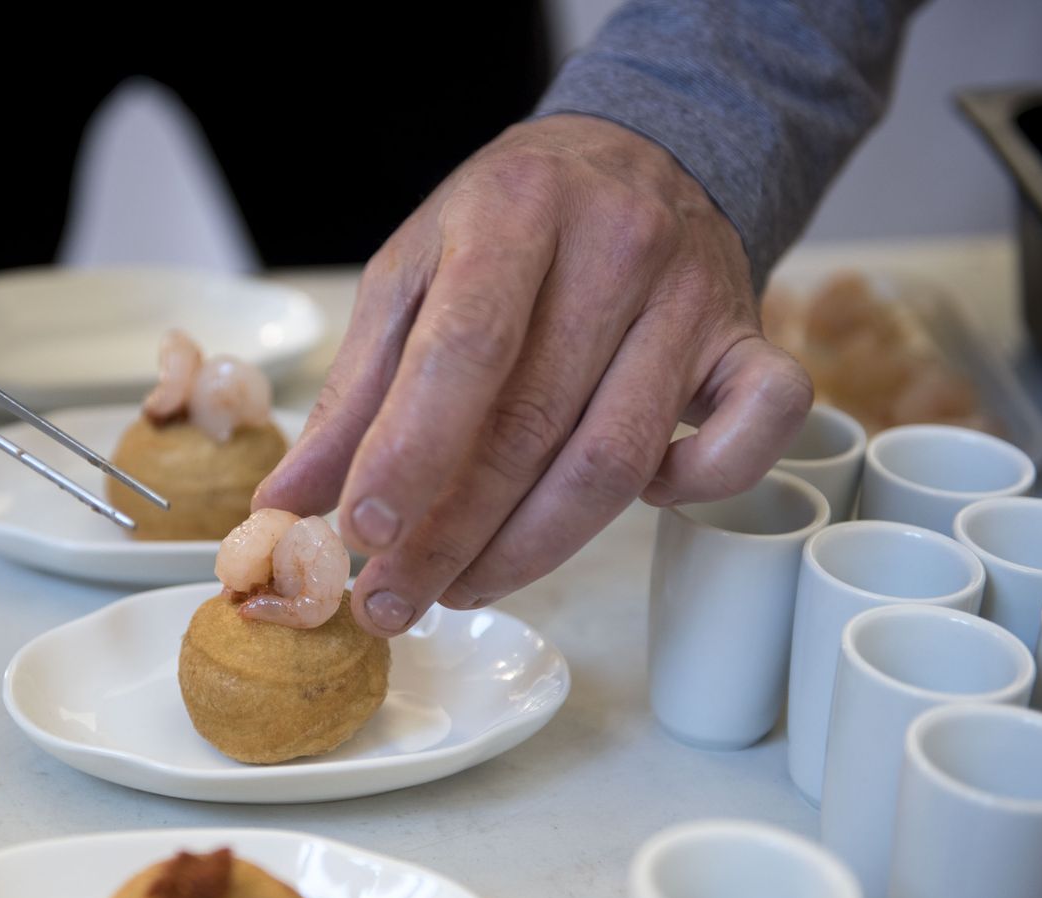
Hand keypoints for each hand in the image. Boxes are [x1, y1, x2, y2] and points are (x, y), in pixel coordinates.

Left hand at [254, 114, 811, 636]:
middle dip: (450, 535)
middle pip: (531, 424)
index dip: (412, 451)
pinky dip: (696, 489)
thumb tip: (287, 503)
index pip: (465, 348)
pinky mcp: (754, 341)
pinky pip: (754, 435)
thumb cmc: (508, 224)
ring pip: (617, 458)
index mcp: (513, 211)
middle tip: (389, 602)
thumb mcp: (412, 273)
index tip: (360, 531)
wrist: (641, 150)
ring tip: (460, 589)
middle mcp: (616, 246)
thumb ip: (353, 390)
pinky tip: (636, 507)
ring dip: (532, 549)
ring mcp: (695, 296)